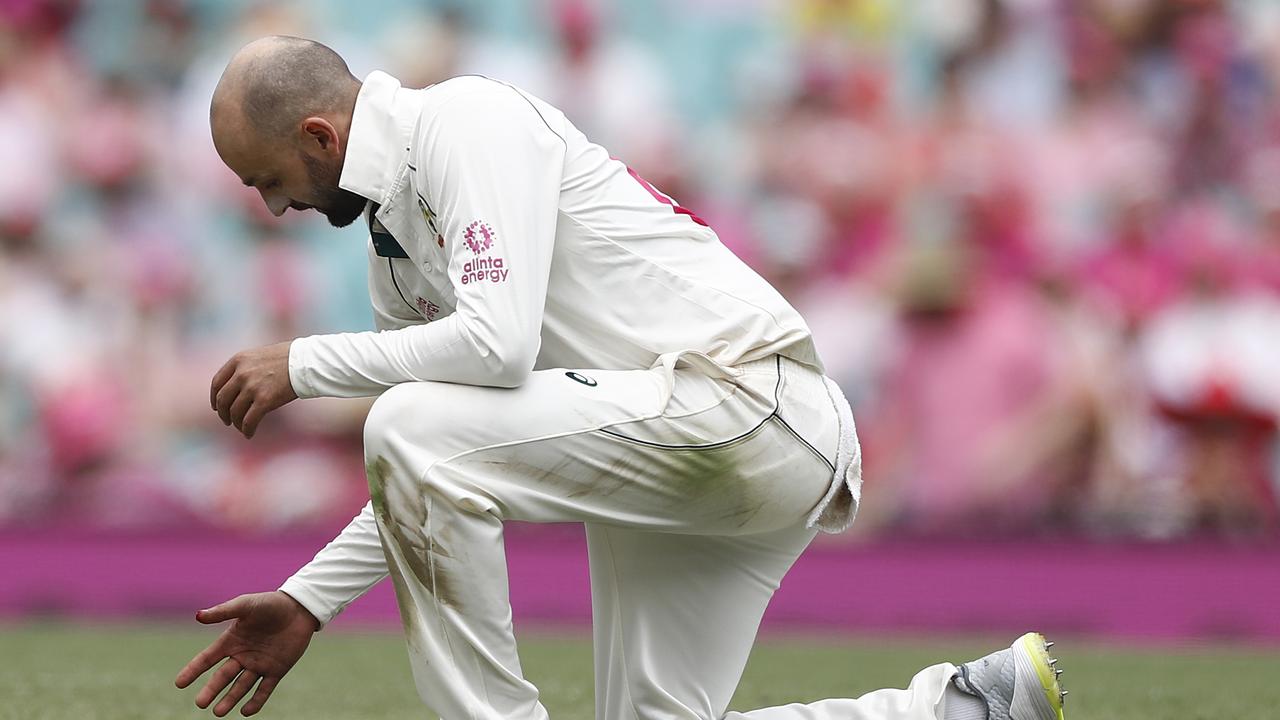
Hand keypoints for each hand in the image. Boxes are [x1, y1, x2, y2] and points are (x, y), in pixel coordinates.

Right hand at [175, 591, 319, 716]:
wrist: (300, 608)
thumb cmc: (270, 604)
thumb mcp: (246, 605)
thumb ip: (223, 611)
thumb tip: (198, 616)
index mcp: (231, 641)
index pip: (207, 659)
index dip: (193, 670)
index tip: (179, 684)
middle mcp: (242, 655)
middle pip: (222, 677)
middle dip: (211, 690)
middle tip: (200, 704)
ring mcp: (259, 664)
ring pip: (241, 686)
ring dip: (230, 699)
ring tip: (218, 712)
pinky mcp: (277, 670)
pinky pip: (264, 689)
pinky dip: (256, 701)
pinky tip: (246, 712)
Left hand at [211, 341, 297, 437]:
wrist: (306, 362)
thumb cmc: (288, 358)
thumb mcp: (260, 355)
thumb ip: (246, 368)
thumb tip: (237, 387)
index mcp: (239, 360)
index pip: (217, 383)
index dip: (215, 398)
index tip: (217, 406)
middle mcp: (242, 374)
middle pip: (223, 400)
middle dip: (223, 413)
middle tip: (227, 421)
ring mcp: (252, 388)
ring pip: (235, 412)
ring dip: (236, 423)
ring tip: (241, 427)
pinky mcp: (265, 401)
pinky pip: (249, 421)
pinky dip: (247, 430)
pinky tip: (249, 434)